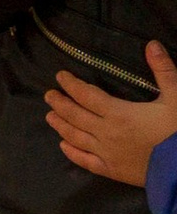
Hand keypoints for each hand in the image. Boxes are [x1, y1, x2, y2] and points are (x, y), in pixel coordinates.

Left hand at [47, 42, 176, 187]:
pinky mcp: (111, 170)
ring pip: (75, 137)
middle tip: (48, 95)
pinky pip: (85, 161)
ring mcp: (106, 153)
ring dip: (60, 125)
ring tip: (49, 116)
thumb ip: (163, 71)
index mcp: (118, 113)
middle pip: (75, 115)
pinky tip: (63, 146)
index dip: (71, 84)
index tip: (60, 76)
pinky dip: (71, 153)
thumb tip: (151, 44)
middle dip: (59, 103)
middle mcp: (106, 132)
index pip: (86, 95)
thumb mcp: (176, 98)